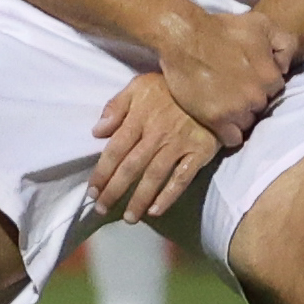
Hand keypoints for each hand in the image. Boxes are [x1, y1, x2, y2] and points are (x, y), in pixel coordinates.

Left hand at [88, 73, 224, 227]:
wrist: (212, 85)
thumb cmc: (170, 87)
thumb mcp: (139, 86)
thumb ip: (116, 106)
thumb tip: (97, 131)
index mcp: (139, 118)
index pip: (114, 150)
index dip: (102, 173)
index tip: (92, 191)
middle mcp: (156, 135)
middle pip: (131, 167)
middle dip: (114, 191)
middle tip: (101, 208)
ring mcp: (179, 145)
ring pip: (154, 176)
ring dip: (139, 199)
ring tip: (128, 218)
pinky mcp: (200, 152)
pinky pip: (182, 178)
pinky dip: (169, 196)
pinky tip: (156, 211)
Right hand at [149, 4, 293, 142]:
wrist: (185, 36)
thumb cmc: (221, 28)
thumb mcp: (262, 23)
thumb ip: (285, 43)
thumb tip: (285, 68)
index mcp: (271, 76)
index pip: (274, 91)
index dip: (260, 85)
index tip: (247, 80)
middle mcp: (257, 96)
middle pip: (260, 108)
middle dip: (250, 100)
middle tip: (232, 90)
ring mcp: (236, 109)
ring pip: (247, 123)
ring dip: (238, 116)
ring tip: (223, 104)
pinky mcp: (215, 119)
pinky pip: (232, 138)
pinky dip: (227, 133)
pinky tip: (220, 121)